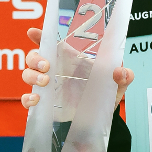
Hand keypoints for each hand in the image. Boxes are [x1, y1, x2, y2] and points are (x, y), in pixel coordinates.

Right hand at [20, 27, 134, 108]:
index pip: (51, 43)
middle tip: (47, 65)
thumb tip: (120, 71)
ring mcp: (47, 87)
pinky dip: (28, 98)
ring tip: (45, 81)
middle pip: (34, 57)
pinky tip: (36, 99)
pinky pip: (27, 99)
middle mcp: (55, 71)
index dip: (40, 36)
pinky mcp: (44, 104)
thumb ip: (123, 76)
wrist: (100, 119)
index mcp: (70, 60)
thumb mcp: (116, 85)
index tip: (33, 32)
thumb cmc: (104, 94)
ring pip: (28, 74)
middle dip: (35, 58)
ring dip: (32, 75)